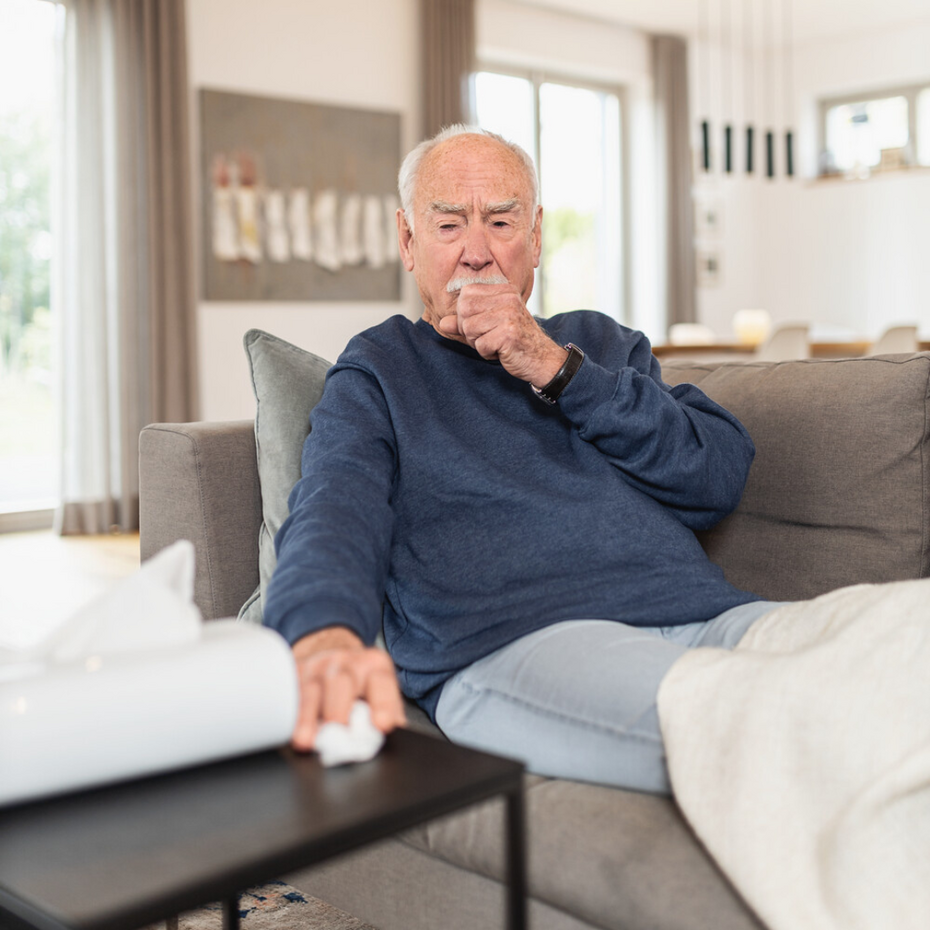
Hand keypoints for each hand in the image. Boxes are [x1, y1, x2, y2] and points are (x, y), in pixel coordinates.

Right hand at [290, 627, 405, 751]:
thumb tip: (393, 740)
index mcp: (375, 665)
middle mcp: (345, 662)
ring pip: (312, 689)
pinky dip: (291, 717)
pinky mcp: (294, 674)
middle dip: (339, 709)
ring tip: (308, 741)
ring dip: (309, 717)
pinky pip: (291, 695)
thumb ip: (389, 714)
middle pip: (341, 682)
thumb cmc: (359, 682)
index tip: (381, 725)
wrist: (329, 653)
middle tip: (340, 733)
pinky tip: (292, 733)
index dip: (383, 703)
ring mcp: (317, 666)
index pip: (381, 681)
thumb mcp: (379, 690)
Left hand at [439, 282, 566, 386]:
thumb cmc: (515, 341)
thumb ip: (465, 322)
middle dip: (469, 329)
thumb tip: (441, 323)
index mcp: (503, 290)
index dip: (465, 314)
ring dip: (478, 343)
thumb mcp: (489, 326)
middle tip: (486, 337)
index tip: (481, 325)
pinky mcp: (509, 334)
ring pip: (469, 328)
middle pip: (464, 310)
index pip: (466, 294)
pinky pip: (480, 345)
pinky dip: (487, 353)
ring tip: (495, 344)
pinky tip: (501, 351)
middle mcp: (507, 298)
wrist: (542, 359)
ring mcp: (509, 315)